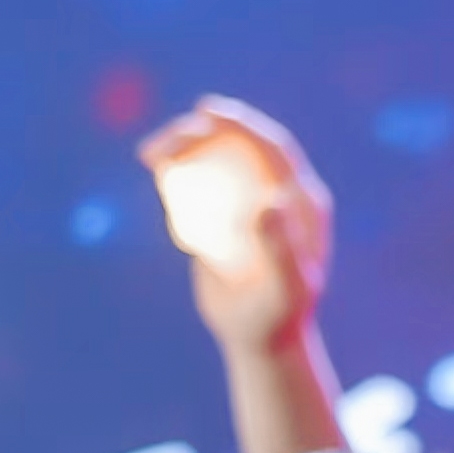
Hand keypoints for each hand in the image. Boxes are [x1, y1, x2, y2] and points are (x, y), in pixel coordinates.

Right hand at [139, 97, 333, 356]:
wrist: (259, 339)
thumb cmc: (278, 317)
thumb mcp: (286, 287)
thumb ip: (282, 247)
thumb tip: (270, 202)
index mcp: (303, 201)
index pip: (273, 149)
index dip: (243, 124)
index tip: (208, 113)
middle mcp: (276, 192)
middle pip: (238, 146)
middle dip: (202, 131)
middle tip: (167, 139)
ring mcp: (246, 202)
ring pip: (212, 162)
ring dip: (182, 148)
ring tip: (150, 153)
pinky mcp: (221, 218)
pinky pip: (195, 186)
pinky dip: (175, 174)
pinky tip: (157, 169)